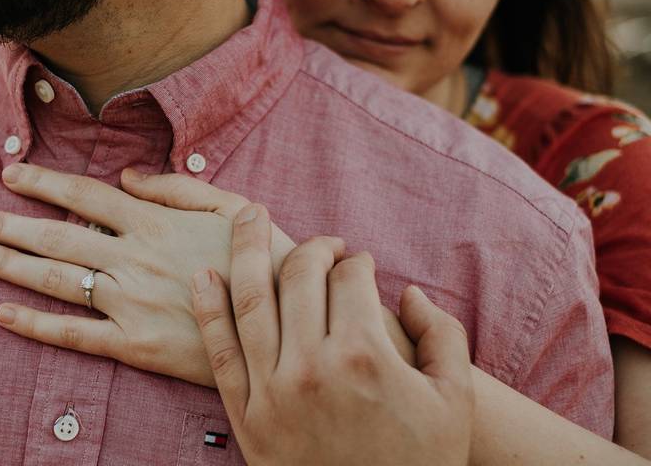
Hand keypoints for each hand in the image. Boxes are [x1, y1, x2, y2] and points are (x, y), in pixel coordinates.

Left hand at [0, 164, 294, 386]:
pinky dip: (35, 324)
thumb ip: (177, 188)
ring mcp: (130, 302)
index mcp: (155, 221)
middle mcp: (134, 257)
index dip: (43, 182)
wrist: (288, 322)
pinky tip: (2, 314)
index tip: (9, 174)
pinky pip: (74, 335)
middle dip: (6, 224)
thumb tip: (128, 177)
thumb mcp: (229, 206)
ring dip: (8, 265)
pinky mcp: (134, 345)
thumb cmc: (260, 258)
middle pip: (56, 236)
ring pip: (56, 280)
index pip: (84, 195)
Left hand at [192, 204, 473, 465]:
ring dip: (246, 249)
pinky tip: (202, 274)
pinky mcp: (246, 417)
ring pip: (252, 300)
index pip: (352, 279)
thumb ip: (441, 335)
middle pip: (301, 277)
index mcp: (366, 355)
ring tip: (247, 218)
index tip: (361, 262)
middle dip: (313, 247)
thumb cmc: (424, 463)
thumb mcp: (455, 399)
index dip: (359, 261)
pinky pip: (219, 352)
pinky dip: (208, 308)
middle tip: (322, 242)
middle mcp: (313, 366)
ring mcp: (273, 391)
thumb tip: (408, 291)